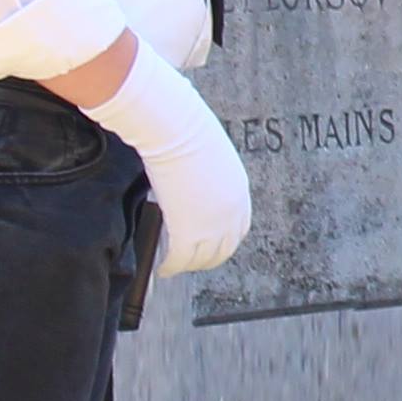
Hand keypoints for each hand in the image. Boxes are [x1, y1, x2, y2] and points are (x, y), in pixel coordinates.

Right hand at [80, 54, 253, 277]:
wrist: (177, 132)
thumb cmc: (187, 133)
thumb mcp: (210, 158)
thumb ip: (208, 177)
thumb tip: (191, 181)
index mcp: (239, 193)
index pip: (238, 229)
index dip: (223, 241)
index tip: (210, 245)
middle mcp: (232, 213)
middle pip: (224, 249)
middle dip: (207, 258)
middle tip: (190, 261)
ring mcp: (213, 225)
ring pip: (202, 259)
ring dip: (188, 265)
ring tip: (173, 266)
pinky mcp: (189, 233)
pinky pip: (179, 260)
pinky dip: (170, 267)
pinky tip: (162, 268)